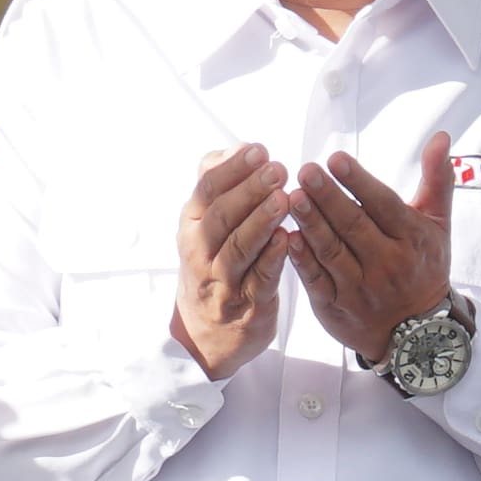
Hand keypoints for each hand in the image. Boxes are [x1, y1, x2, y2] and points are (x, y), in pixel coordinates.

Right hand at [172, 143, 290, 377]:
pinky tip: (288, 241)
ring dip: (262, 222)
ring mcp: (222, 280)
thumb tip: (233, 147)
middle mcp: (201, 251)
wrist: (206, 334)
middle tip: (277, 169)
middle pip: (222, 216)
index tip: (259, 149)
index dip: (232, 168)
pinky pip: (260, 280)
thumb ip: (218, 186)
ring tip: (285, 199)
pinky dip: (272, 260)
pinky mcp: (247, 305)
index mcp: (192, 225)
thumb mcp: (204, 225)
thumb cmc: (213, 265)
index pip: (207, 189)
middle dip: (249, 190)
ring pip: (239, 248)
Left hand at [292, 130, 456, 362]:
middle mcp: (388, 264)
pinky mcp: (337, 307)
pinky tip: (287, 237)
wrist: (419, 332)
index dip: (359, 182)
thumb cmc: (424, 265)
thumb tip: (442, 137)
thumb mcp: (437, 223)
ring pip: (332, 252)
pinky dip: (302, 260)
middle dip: (328, 198)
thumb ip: (437, 179)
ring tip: (292, 197)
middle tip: (306, 171)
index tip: (336, 159)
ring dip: (311, 224)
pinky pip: (317, 281)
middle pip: (354, 227)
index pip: (383, 205)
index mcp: (412, 239)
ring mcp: (361, 288)